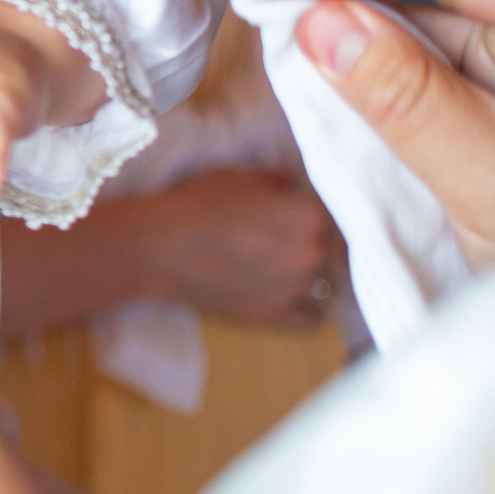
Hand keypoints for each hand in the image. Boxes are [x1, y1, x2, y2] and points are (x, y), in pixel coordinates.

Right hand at [140, 167, 341, 325]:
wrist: (160, 249)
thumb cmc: (199, 204)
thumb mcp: (241, 176)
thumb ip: (278, 180)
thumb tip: (293, 186)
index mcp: (309, 217)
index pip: (335, 215)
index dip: (317, 212)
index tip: (305, 211)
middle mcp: (311, 255)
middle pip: (332, 249)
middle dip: (318, 242)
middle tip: (293, 236)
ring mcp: (294, 290)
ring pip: (326, 282)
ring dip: (315, 273)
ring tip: (293, 265)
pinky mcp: (274, 315)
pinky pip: (313, 317)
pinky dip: (311, 307)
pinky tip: (300, 296)